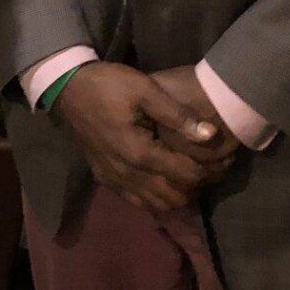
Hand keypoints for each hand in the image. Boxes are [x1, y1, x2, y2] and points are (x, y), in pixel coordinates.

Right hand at [51, 63, 227, 213]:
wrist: (68, 88)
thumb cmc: (108, 85)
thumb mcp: (145, 90)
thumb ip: (178, 115)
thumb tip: (210, 134)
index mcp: (140, 153)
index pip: (185, 176)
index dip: (208, 171)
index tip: (221, 159)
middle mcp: (128, 174)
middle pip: (173, 198)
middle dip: (195, 187)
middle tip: (208, 168)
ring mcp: (114, 179)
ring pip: (155, 204)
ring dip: (176, 195)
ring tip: (188, 174)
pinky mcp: (105, 178)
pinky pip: (136, 200)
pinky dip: (154, 197)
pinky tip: (162, 180)